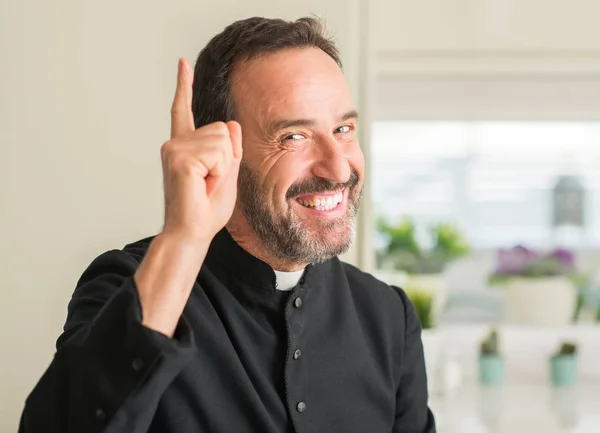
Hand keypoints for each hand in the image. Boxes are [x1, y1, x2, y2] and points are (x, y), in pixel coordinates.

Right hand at [134, 59, 241, 336]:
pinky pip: (218, 154)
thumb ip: (231, 149)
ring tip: (206, 185)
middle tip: (210, 182)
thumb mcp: (228, 174)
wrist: (192, 231)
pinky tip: (203, 185)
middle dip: (227, 158)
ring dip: (223, 167)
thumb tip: (230, 122)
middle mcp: (175, 143)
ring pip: (221, 141)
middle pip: (221, 130)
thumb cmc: (206, 209)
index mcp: (184, 146)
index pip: (184, 110)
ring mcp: (174, 149)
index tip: (183, 62)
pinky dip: (218, 172)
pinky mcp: (179, 158)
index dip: (184, 85)